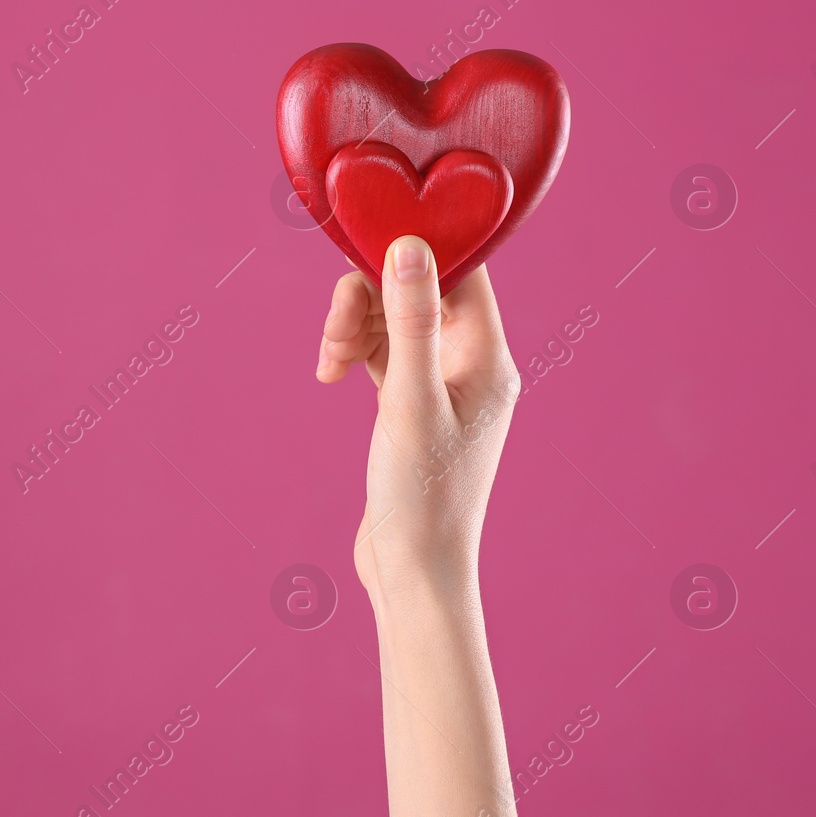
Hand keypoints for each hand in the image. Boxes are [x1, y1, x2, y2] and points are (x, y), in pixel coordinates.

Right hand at [316, 236, 519, 610]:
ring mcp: (441, 385)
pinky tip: (328, 374)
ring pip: (393, 322)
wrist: (412, 573)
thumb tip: (410, 243)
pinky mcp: (411, 405)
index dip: (415, 249)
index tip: (363, 244)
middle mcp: (471, 365)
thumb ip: (411, 321)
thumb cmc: (421, 497)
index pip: (462, 271)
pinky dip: (352, 353)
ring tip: (327, 362)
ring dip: (353, 327)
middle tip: (332, 332)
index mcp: (488, 358)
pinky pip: (382, 353)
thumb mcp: (409, 402)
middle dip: (367, 299)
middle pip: (418, 292)